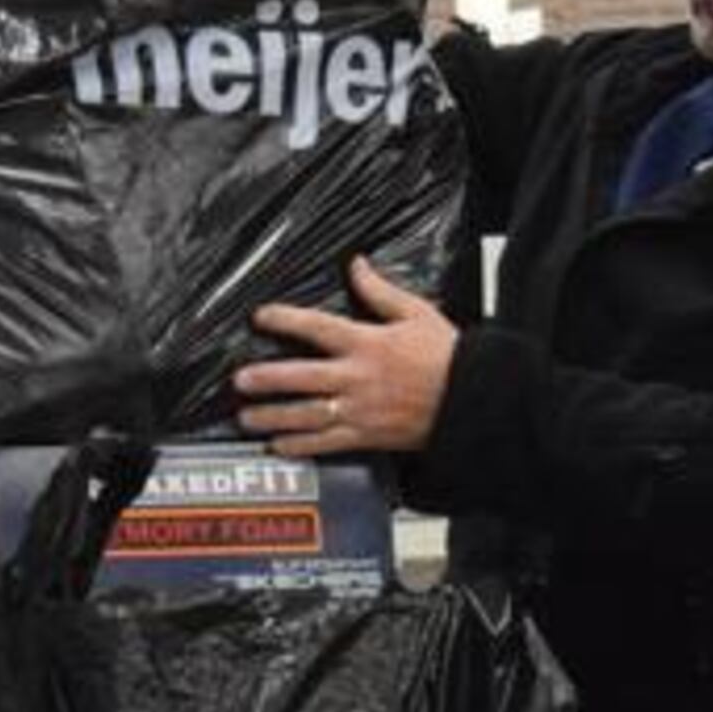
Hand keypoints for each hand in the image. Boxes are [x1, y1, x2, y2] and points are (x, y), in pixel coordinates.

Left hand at [235, 257, 456, 456]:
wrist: (472, 400)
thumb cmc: (449, 358)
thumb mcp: (417, 313)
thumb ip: (380, 290)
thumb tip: (357, 265)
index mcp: (368, 343)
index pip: (317, 327)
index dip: (286, 320)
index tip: (261, 317)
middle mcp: (357, 378)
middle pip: (301, 376)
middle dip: (266, 379)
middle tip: (239, 380)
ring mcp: (360, 410)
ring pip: (306, 414)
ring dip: (273, 416)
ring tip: (247, 417)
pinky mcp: (367, 436)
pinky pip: (326, 443)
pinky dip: (300, 446)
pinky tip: (279, 445)